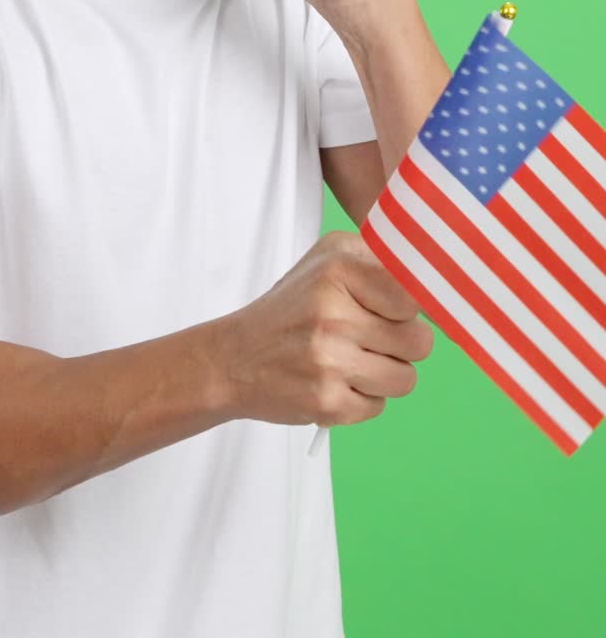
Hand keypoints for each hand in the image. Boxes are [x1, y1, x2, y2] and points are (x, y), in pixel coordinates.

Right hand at [217, 231, 433, 427]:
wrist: (233, 358)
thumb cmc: (291, 308)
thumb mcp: (327, 261)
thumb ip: (380, 262)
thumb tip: (435, 288)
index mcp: (338, 268)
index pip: (414, 295)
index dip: (409, 309)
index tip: (394, 311)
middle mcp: (333, 311)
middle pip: (419, 341)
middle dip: (403, 345)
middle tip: (371, 339)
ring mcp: (329, 359)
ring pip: (406, 379)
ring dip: (386, 375)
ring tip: (353, 362)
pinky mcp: (326, 401)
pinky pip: (378, 407)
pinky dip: (362, 399)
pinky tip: (335, 382)